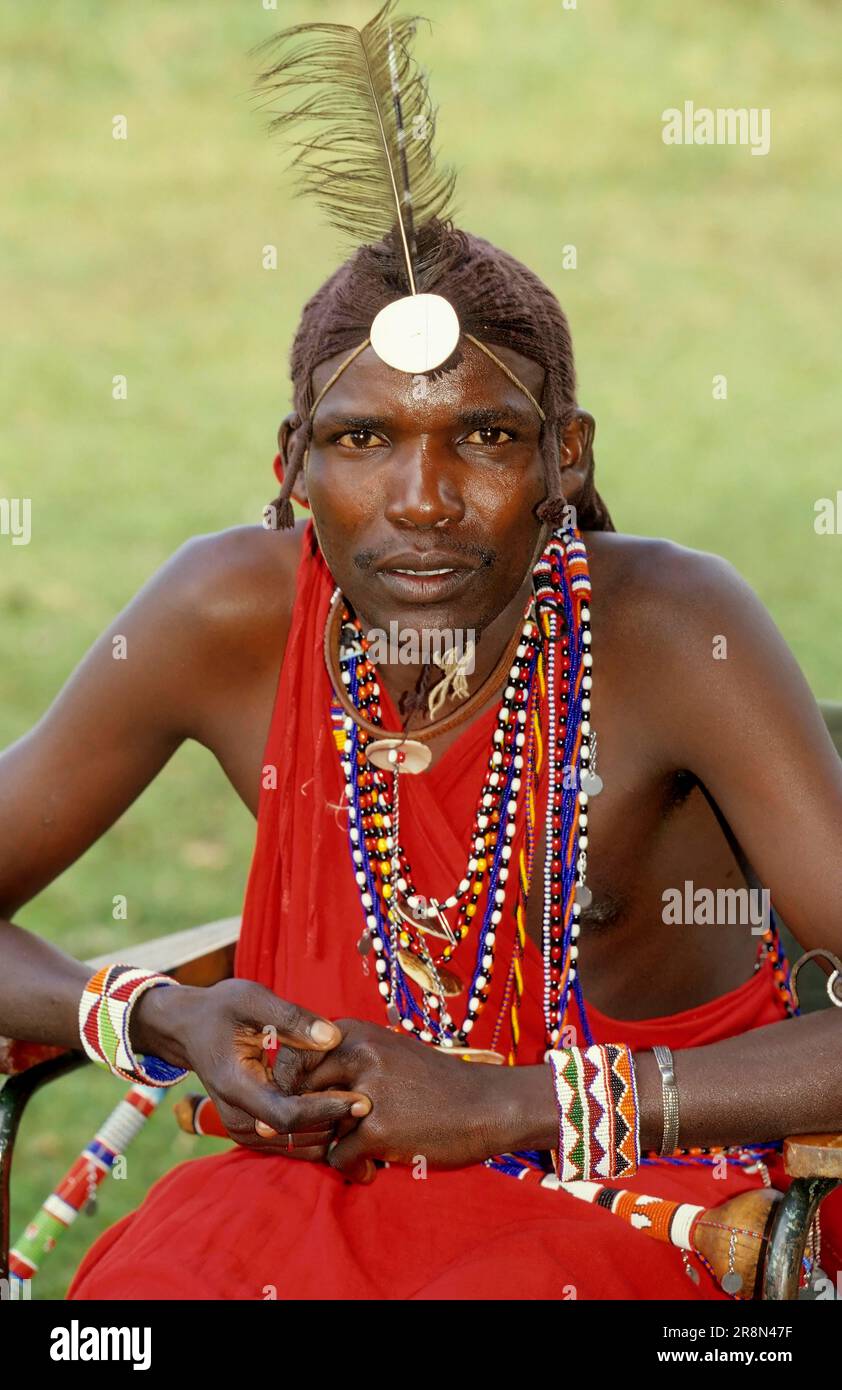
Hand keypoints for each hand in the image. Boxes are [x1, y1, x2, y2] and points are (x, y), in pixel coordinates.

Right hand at [131, 979, 370, 1158]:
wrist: (188, 1028)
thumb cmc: (221, 1009)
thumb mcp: (252, 999)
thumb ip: (292, 1018)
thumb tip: (334, 1037)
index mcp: (236, 1086)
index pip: (287, 1115)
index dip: (327, 1109)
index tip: (363, 1099)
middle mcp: (238, 1118)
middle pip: (297, 1137)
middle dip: (337, 1124)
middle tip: (377, 1105)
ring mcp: (244, 1130)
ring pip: (298, 1146)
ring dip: (332, 1132)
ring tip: (368, 1110)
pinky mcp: (254, 1131)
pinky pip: (293, 1142)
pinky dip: (320, 1132)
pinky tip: (346, 1112)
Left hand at [273, 1017, 520, 1179]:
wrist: (487, 1104)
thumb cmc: (433, 1082)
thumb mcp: (385, 1052)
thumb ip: (343, 1062)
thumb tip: (289, 1088)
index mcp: (352, 1032)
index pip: (291, 1060)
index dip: (294, 1091)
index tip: (313, 1110)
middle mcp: (354, 1054)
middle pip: (294, 1095)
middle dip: (305, 1122)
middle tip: (330, 1138)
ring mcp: (364, 1091)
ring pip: (314, 1129)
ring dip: (332, 1146)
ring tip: (362, 1153)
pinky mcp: (377, 1129)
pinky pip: (337, 1158)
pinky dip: (354, 1169)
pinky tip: (376, 1167)